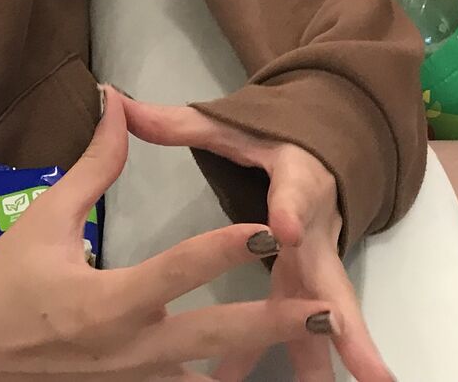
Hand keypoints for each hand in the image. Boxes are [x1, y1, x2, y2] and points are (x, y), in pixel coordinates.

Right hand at [0, 87, 334, 379]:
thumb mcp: (44, 219)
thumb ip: (94, 166)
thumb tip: (118, 104)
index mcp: (105, 301)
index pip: (179, 269)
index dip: (230, 247)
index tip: (274, 228)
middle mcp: (124, 350)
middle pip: (212, 338)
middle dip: (272, 326)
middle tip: (326, 314)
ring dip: (249, 368)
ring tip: (309, 358)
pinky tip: (246, 377)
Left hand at [119, 95, 394, 381]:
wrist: (331, 147)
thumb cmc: (275, 137)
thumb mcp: (234, 125)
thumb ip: (180, 123)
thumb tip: (119, 101)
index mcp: (295, 177)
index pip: (292, 190)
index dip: (287, 208)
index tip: (279, 229)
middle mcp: (313, 225)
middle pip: (326, 270)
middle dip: (338, 310)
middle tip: (337, 335)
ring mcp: (316, 262)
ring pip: (328, 312)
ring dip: (337, 353)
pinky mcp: (312, 286)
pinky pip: (305, 329)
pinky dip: (303, 361)